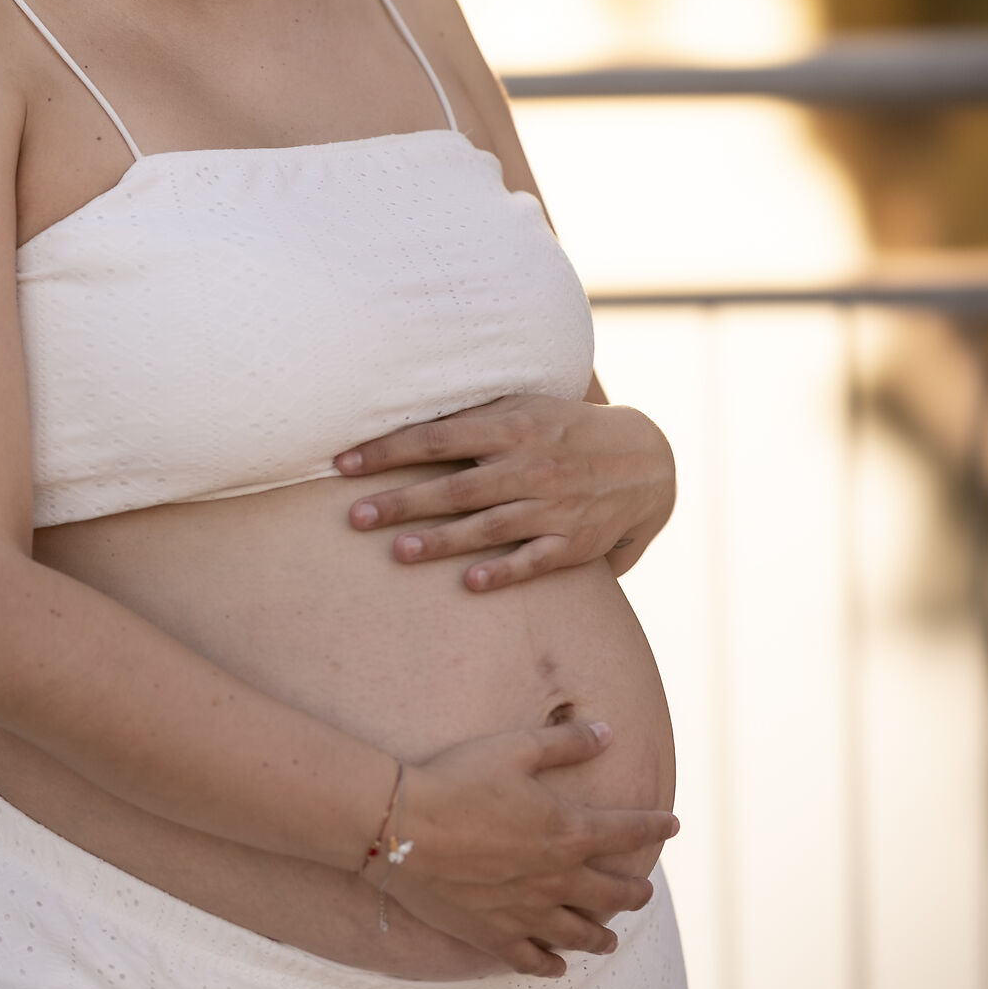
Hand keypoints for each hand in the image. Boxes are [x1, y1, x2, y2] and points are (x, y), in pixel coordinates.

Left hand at [335, 393, 675, 590]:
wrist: (645, 461)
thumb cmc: (564, 429)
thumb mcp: (525, 405)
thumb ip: (473, 411)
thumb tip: (405, 406)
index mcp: (512, 427)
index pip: (437, 438)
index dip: (388, 449)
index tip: (343, 463)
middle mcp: (529, 466)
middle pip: (454, 487)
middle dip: (402, 501)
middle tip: (353, 516)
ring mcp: (551, 506)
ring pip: (488, 526)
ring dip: (441, 541)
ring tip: (398, 552)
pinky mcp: (572, 541)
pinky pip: (534, 559)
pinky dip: (503, 572)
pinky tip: (469, 584)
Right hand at [379, 721, 678, 976]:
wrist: (401, 827)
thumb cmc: (458, 779)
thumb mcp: (516, 747)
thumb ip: (567, 742)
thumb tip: (609, 731)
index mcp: (569, 831)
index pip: (628, 831)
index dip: (654, 826)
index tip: (673, 825)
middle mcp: (558, 879)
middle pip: (613, 893)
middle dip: (635, 891)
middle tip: (644, 892)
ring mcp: (527, 913)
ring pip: (580, 934)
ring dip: (602, 936)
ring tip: (612, 939)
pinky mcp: (494, 935)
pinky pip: (533, 960)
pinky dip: (551, 966)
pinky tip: (558, 967)